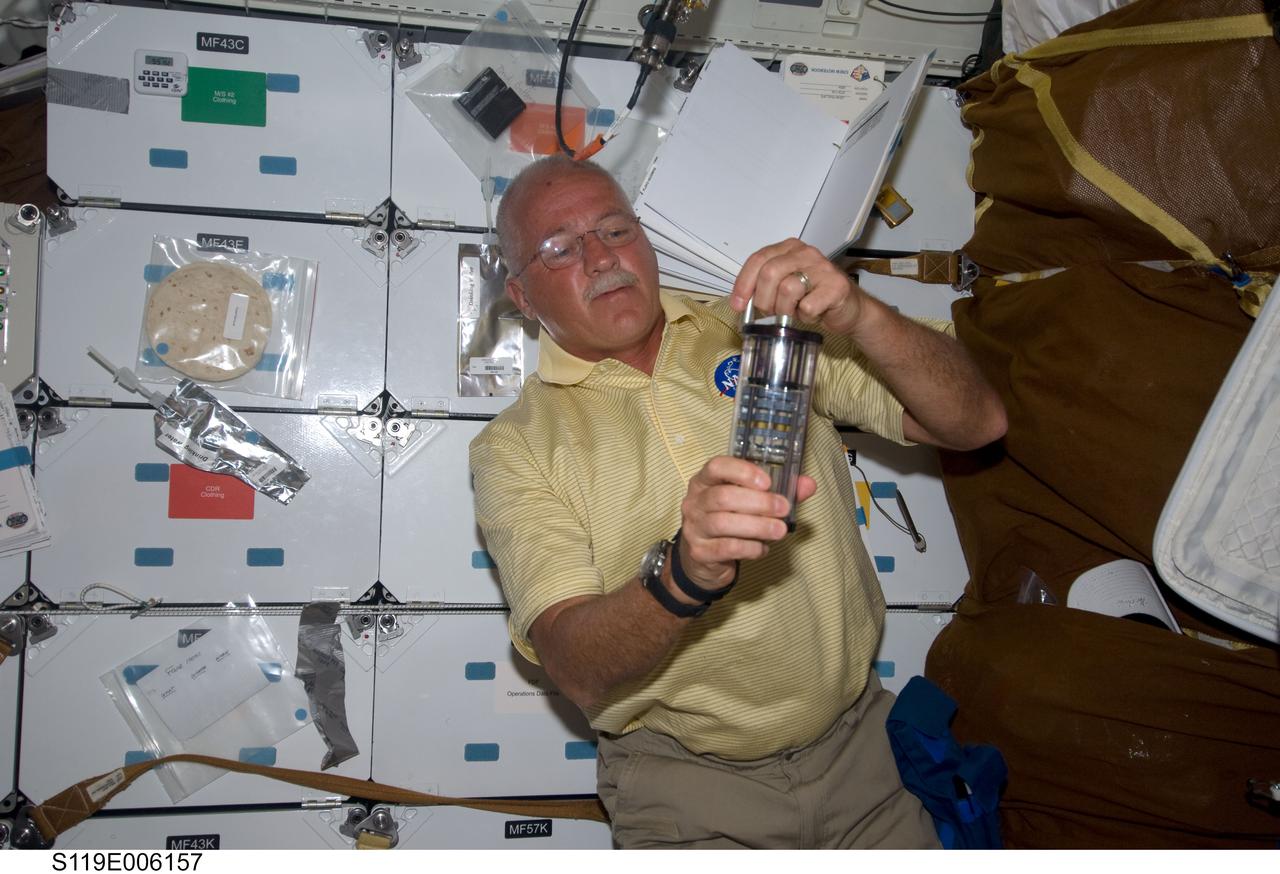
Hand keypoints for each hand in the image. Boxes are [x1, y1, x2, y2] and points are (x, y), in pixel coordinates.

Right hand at [678, 456, 817, 589]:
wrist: (705, 559)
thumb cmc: (730, 521)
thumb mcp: (750, 502)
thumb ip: (779, 491)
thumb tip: (808, 484)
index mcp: (706, 481)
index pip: (716, 467)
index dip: (742, 472)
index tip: (767, 482)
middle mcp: (695, 502)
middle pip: (722, 497)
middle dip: (758, 502)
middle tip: (783, 508)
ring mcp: (694, 527)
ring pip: (722, 523)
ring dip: (757, 526)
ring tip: (780, 530)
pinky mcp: (699, 552)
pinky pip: (726, 548)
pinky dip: (749, 548)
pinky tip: (763, 547)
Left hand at [729, 238, 868, 335]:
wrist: (849, 309)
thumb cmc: (814, 298)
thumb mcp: (783, 287)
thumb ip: (763, 286)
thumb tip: (739, 301)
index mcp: (789, 248)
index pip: (758, 259)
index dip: (744, 283)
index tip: (738, 304)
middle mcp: (805, 253)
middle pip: (770, 273)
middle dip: (764, 299)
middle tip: (769, 313)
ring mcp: (823, 268)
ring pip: (788, 289)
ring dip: (784, 310)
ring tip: (794, 313)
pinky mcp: (836, 286)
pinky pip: (808, 306)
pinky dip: (805, 317)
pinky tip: (812, 315)